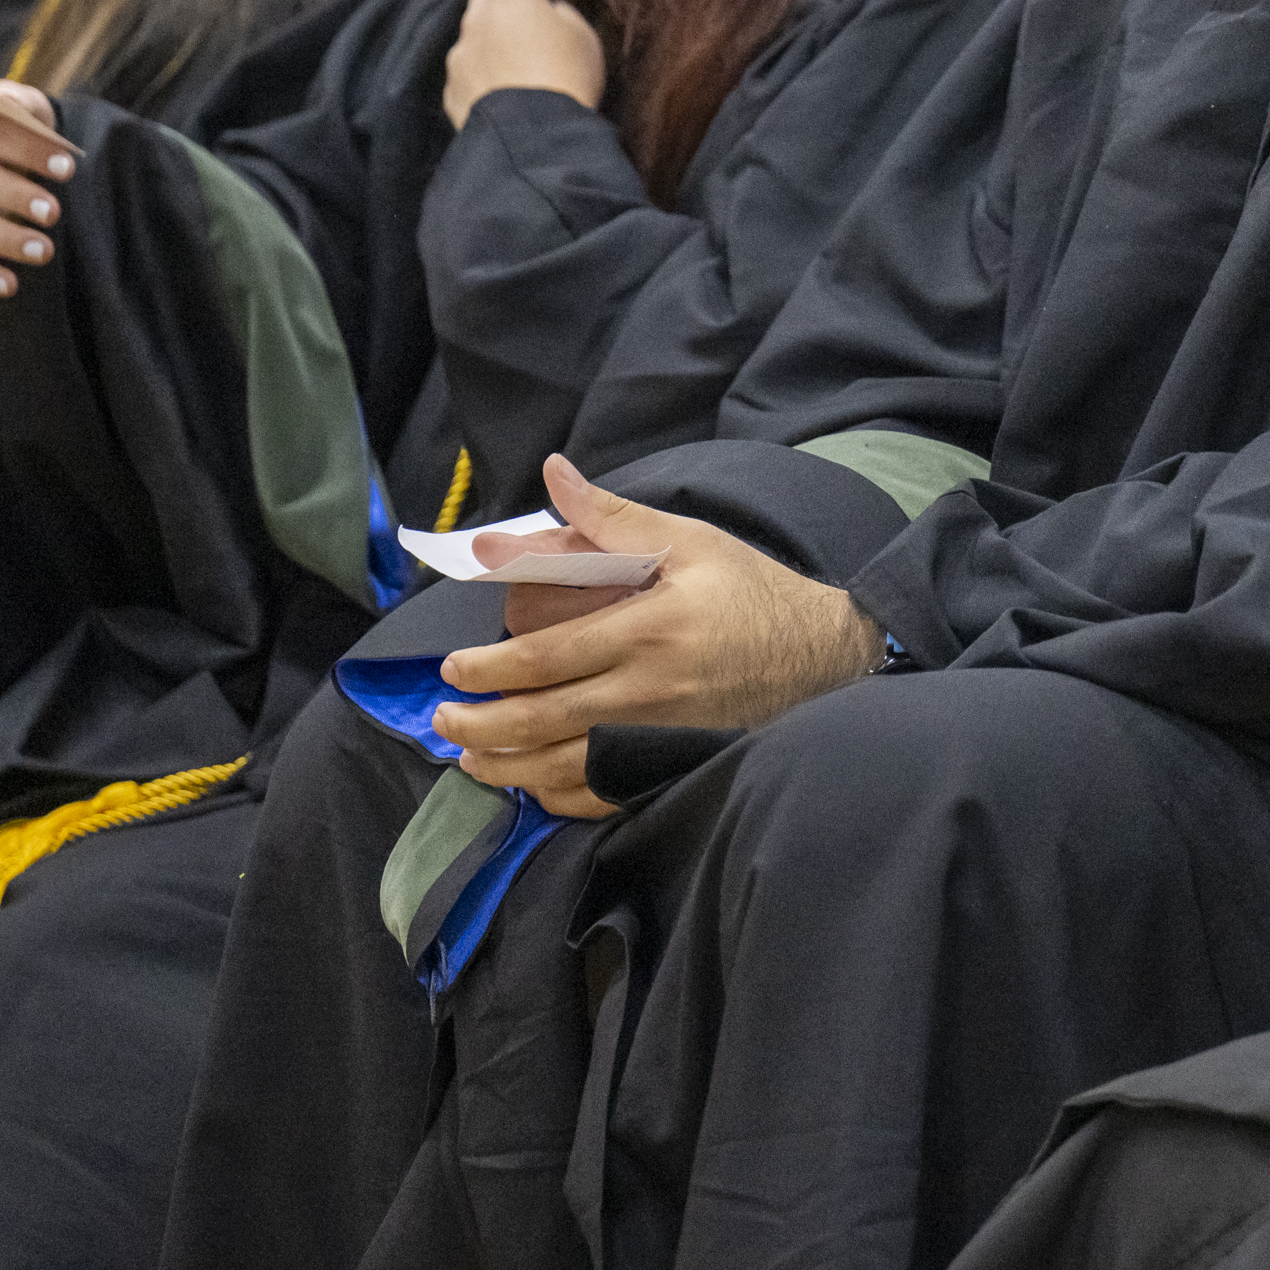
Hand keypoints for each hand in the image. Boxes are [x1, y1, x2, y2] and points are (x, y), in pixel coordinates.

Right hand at [0, 84, 76, 296]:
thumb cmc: (13, 125)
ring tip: (44, 251)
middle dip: (13, 197)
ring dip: (2, 240)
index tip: (68, 166)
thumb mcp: (23, 105)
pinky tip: (10, 285)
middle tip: (54, 211)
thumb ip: (20, 102)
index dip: (26, 148)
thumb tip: (9, 103)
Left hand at [428, 456, 882, 815]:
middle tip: (442, 722)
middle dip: (480, 727)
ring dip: (506, 768)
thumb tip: (554, 473)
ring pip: (563, 768)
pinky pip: (601, 796)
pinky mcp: (674, 768)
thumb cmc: (754, 594)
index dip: (490, 670)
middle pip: (543, 721)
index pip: (547, 660)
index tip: (453, 671)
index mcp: (648, 629)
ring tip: (469, 760)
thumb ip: (613, 517)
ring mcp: (662, 739)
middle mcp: (650, 691)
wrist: (827, 658)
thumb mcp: (690, 541)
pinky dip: (556, 796)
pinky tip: (530, 785)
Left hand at [444, 0, 605, 125]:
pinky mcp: (453, 88)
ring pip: (477, 31)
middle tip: (535, 10)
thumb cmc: (567, 80)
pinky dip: (485, 71)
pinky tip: (506, 88)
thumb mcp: (584, 37)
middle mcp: (478, 17)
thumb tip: (549, 14)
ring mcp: (461, 54)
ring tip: (522, 57)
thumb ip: (563, 14)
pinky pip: (470, 69)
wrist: (534, 139)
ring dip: (495, 35)